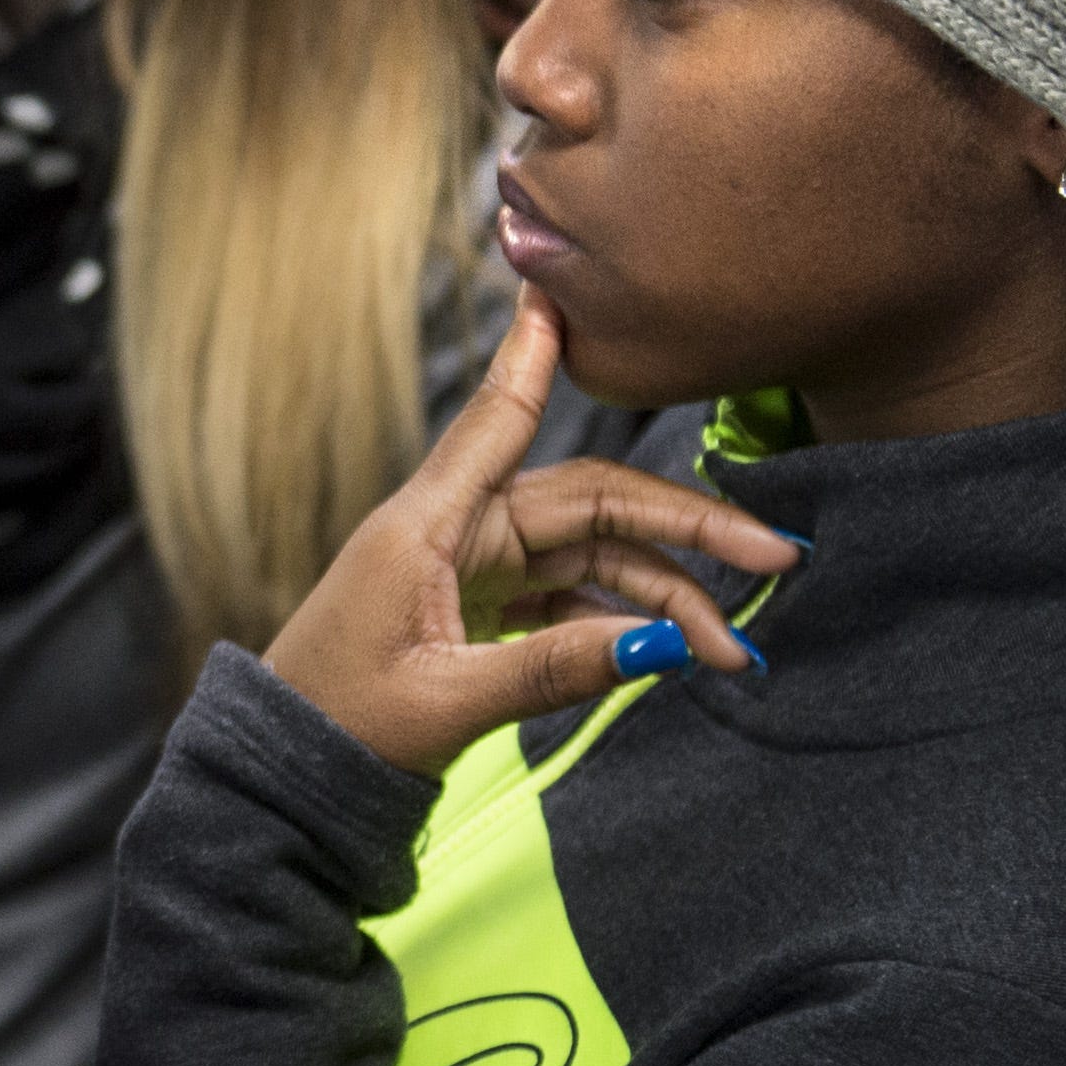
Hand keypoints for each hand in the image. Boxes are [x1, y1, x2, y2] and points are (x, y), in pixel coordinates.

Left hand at [260, 284, 801, 776]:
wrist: (288, 773)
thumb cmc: (341, 723)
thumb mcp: (447, 702)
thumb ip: (553, 671)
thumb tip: (661, 648)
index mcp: (428, 526)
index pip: (499, 422)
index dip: (537, 358)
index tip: (565, 292)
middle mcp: (455, 531)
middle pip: (591, 501)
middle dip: (687, 525)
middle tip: (777, 554)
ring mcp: (472, 568)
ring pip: (594, 554)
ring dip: (665, 594)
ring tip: (732, 650)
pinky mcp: (481, 607)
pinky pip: (571, 594)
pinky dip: (623, 619)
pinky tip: (673, 652)